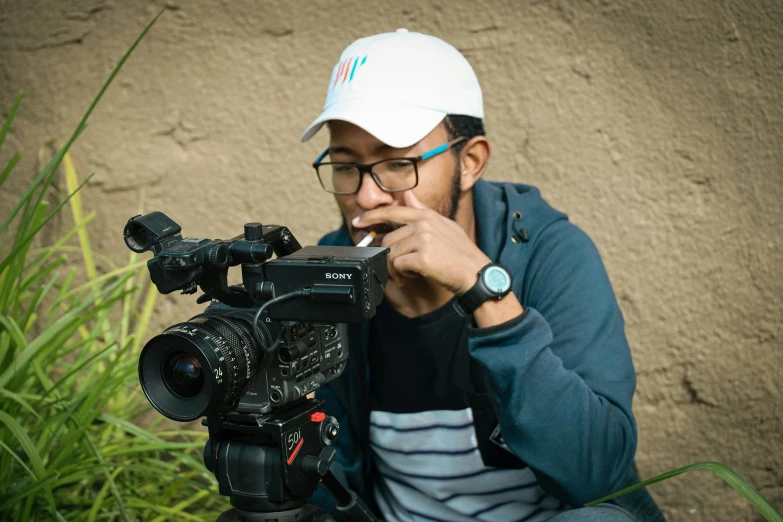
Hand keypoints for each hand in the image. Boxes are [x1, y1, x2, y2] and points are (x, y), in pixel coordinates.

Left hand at [352, 191, 490, 293]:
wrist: (476, 273)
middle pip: (388, 239)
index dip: (372, 217)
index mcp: (426, 216)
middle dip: (390, 257)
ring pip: (391, 254)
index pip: (392, 211)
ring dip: (397, 268)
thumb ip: (422, 210)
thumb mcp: (444, 225)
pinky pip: (398, 266)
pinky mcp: (422, 257)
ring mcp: (422, 240)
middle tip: (402, 268)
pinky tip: (417, 275)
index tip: (358, 222)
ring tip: (413, 272)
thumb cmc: (460, 253)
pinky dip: (404, 275)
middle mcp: (423, 224)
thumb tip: (408, 194)